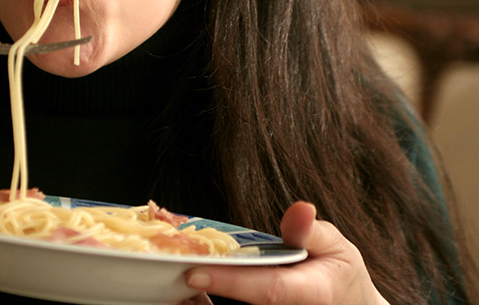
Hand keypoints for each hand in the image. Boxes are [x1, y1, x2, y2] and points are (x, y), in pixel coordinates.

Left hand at [184, 202, 388, 303]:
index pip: (266, 290)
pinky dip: (200, 304)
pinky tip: (178, 287)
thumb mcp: (338, 248)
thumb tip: (299, 208)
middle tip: (164, 270)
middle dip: (202, 292)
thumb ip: (312, 231)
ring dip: (196, 303)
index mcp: (309, 294)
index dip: (230, 283)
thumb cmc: (339, 277)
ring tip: (163, 275)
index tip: (194, 273)